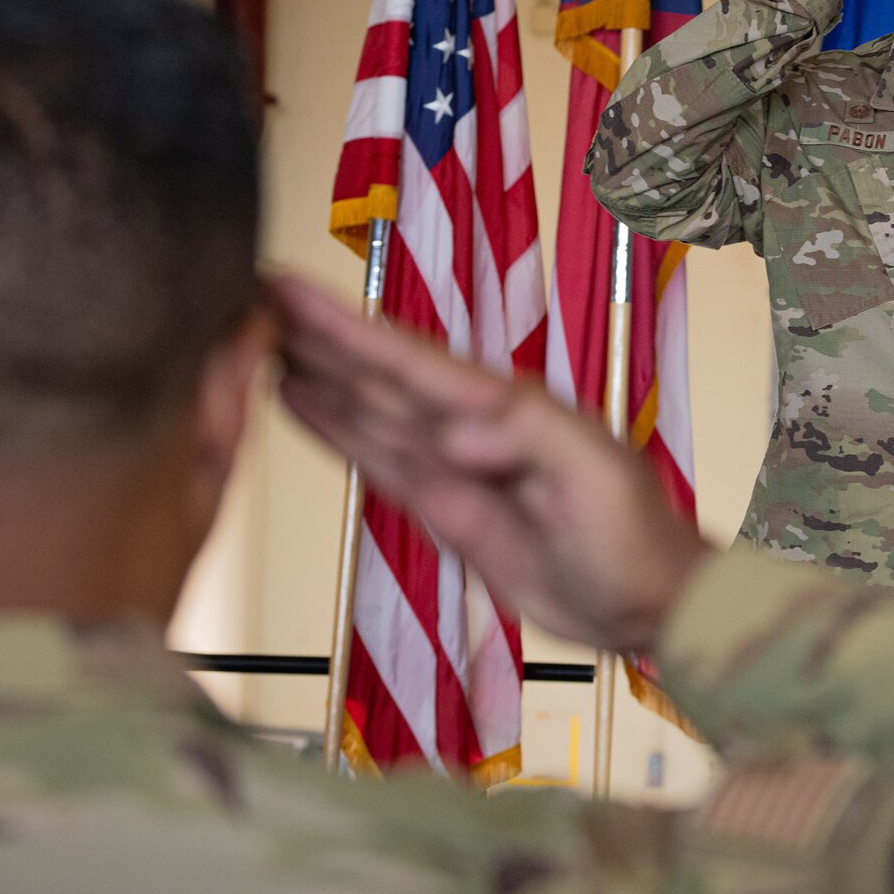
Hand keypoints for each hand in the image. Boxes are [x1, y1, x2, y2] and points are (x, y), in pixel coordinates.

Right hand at [271, 274, 713, 651]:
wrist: (649, 602)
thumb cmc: (635, 535)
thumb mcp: (595, 475)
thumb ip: (530, 438)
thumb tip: (454, 434)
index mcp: (501, 406)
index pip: (406, 359)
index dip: (344, 327)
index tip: (288, 290)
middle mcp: (467, 424)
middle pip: (374, 373)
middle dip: (312, 334)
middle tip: (245, 291)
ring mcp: (450, 464)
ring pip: (365, 408)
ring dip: (312, 371)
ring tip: (253, 335)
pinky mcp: (442, 505)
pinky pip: (376, 457)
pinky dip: (333, 426)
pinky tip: (295, 398)